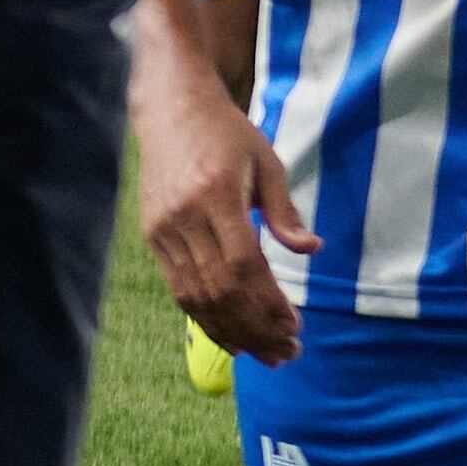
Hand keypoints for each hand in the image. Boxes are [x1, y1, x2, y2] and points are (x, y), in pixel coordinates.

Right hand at [133, 60, 314, 363]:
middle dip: (255, 327)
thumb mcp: (267, 163)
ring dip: (231, 330)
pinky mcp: (154, 237)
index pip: (244, 264)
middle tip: (286, 354)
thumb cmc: (229, 136)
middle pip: (220, 288)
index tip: (294, 327)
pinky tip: (231, 335)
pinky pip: (178, 288)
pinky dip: (205, 317)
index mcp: (216, 195)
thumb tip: (312, 250)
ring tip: (264, 354)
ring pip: (195, 295)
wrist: (172, 111)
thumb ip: (285, 211)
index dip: (268, 302)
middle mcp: (183, 218)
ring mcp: (163, 230)